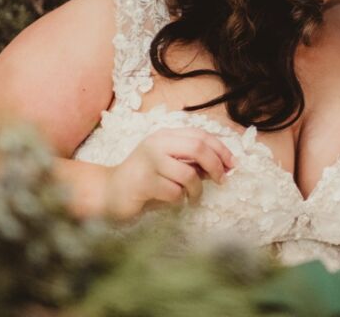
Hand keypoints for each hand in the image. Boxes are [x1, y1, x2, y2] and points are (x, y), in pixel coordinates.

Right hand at [102, 123, 235, 219]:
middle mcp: (158, 144)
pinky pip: (173, 192)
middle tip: (222, 180)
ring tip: (194, 199)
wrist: (108, 192)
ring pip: (188, 174)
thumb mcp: (168, 164)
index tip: (232, 164)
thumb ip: (189, 162)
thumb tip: (222, 166)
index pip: (201, 135)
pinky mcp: (143, 183)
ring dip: (197, 190)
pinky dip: (179, 201)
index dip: (220, 148)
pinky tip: (175, 204)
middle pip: (198, 148)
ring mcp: (149, 162)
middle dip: (215, 165)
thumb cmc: (143, 179)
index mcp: (166, 135)